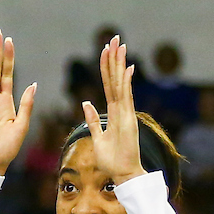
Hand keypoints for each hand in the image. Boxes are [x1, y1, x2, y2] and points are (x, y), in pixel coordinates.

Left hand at [82, 36, 144, 186]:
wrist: (124, 174)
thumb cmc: (112, 160)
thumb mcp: (97, 138)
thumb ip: (92, 121)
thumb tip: (86, 103)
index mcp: (113, 113)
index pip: (109, 85)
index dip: (106, 68)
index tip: (105, 51)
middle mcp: (121, 109)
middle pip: (116, 80)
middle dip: (114, 59)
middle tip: (114, 38)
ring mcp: (126, 113)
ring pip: (120, 84)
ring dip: (119, 64)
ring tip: (119, 45)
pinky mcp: (128, 120)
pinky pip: (125, 97)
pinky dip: (126, 83)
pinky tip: (126, 68)